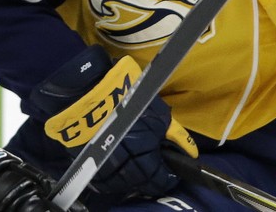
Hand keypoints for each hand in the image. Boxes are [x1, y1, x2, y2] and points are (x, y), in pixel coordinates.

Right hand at [32, 45, 197, 199]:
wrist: (85, 91)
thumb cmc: (126, 97)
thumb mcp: (156, 112)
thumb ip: (174, 134)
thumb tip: (191, 151)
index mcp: (143, 155)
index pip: (160, 179)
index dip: (166, 176)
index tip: (169, 169)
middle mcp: (124, 168)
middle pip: (141, 183)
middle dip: (150, 176)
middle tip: (155, 166)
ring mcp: (104, 169)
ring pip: (123, 183)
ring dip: (132, 177)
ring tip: (136, 164)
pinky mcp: (88, 164)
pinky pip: (105, 180)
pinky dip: (114, 176)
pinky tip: (118, 166)